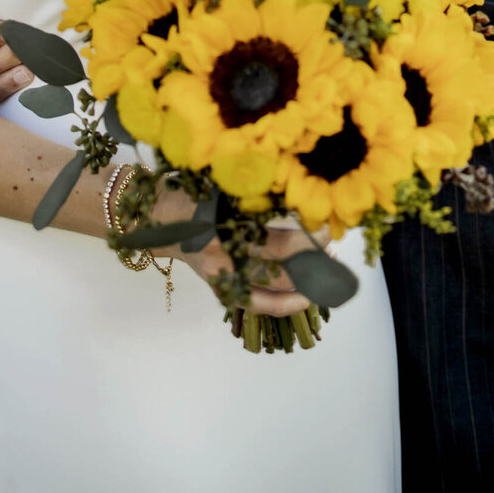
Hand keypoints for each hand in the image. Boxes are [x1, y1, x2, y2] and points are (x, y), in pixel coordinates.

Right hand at [150, 184, 328, 316]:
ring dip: (305, 283)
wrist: (160, 218)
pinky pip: (257, 304)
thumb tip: (301, 200)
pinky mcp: (221, 289)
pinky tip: (305, 298)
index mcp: (227, 225)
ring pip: (272, 291)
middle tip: (332, 249)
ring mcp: (222, 277)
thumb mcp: (225, 187)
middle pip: (281, 269)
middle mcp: (225, 255)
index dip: (310, 238)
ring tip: (328, 272)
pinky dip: (284, 304)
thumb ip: (257, 197)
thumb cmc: (196, 194)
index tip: (327, 226)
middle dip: (314, 261)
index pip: (282, 242)